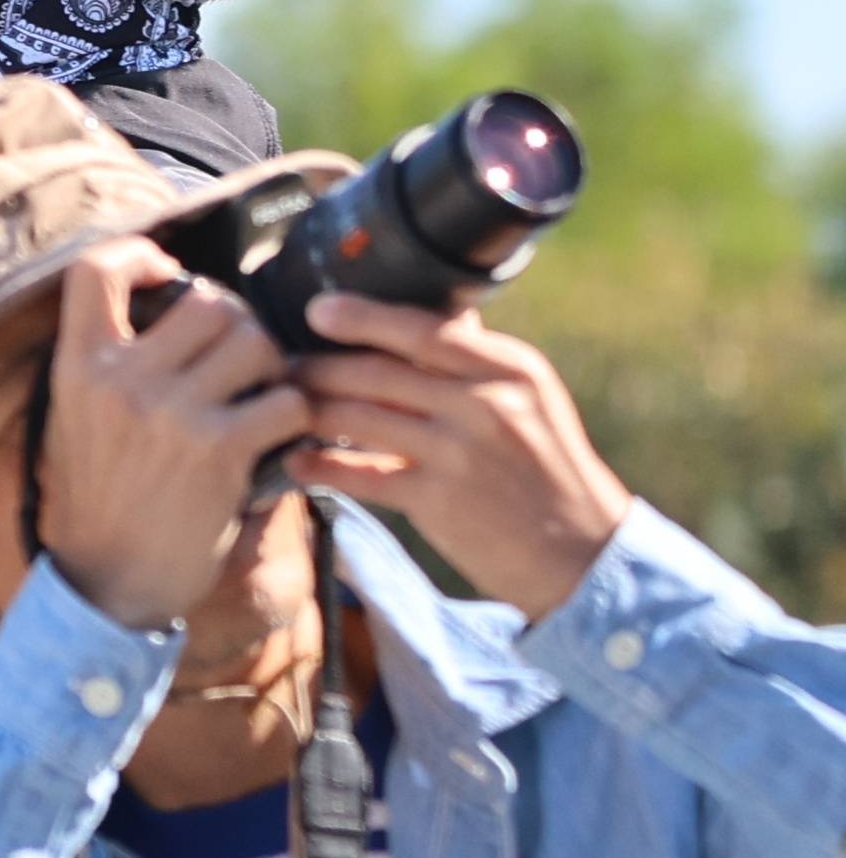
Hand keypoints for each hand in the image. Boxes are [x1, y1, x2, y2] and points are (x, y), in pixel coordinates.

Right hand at [37, 247, 308, 631]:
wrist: (107, 577)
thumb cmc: (98, 495)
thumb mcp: (74, 418)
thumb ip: (111, 363)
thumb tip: (171, 302)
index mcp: (77, 367)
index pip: (94, 271)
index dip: (139, 255)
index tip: (163, 275)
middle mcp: (121, 381)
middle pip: (207, 301)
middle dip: (235, 323)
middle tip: (234, 355)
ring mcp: (173, 414)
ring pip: (255, 341)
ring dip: (270, 364)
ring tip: (258, 392)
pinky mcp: (222, 450)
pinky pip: (286, 400)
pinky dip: (291, 416)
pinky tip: (273, 437)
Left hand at [288, 287, 631, 621]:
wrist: (579, 546)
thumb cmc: (543, 464)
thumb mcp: (529, 397)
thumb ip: (476, 357)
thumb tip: (429, 312)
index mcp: (510, 369)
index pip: (424, 330)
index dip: (363, 318)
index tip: (317, 312)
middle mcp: (486, 404)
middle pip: (377, 372)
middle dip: (317, 366)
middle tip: (279, 365)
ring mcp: (460, 453)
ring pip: (358, 417)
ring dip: (308, 410)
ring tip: (278, 406)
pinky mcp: (437, 500)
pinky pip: (359, 474)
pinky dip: (319, 465)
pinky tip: (293, 460)